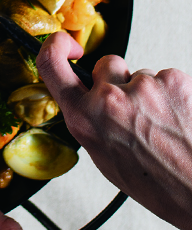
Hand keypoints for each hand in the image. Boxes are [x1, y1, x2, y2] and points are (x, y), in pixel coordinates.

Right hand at [37, 32, 191, 229]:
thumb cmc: (159, 183)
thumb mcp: (104, 157)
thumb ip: (91, 121)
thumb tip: (90, 102)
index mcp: (84, 119)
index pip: (51, 63)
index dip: (57, 46)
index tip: (68, 46)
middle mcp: (109, 99)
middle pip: (107, 65)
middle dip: (118, 80)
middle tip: (134, 108)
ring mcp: (143, 86)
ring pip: (142, 75)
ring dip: (150, 93)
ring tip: (164, 124)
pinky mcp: (175, 80)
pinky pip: (168, 78)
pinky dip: (174, 95)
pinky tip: (179, 119)